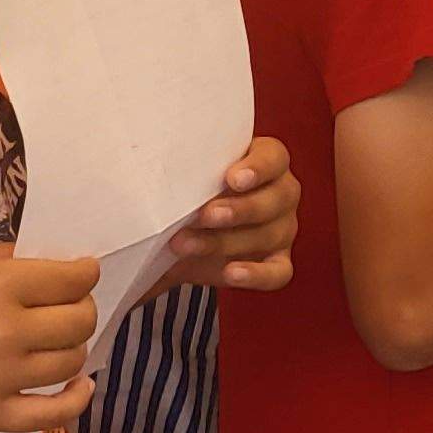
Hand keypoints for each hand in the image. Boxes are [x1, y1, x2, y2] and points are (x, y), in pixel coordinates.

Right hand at [0, 244, 101, 432]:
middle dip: (79, 307)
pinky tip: (80, 384)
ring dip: (73, 346)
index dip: (83, 273)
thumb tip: (52, 263)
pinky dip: (77, 398)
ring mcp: (2, 379)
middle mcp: (8, 332)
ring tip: (56, 339)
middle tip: (65, 305)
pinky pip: (55, 413)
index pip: (73, 279)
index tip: (80, 273)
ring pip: (72, 361)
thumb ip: (2, 258)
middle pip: (80, 320)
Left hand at [160, 137, 298, 292]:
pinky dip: (255, 274)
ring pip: (268, 235)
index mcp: (267, 163)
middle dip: (239, 209)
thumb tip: (149, 161)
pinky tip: (231, 273)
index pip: (275, 159)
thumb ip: (184, 167)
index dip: (258, 168)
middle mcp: (281, 194)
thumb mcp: (185, 175)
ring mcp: (282, 230)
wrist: (176, 236)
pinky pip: (277, 272)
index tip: (232, 179)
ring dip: (225, 241)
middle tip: (204, 215)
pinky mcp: (276, 262)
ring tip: (185, 245)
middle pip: (277, 199)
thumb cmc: (186, 193)